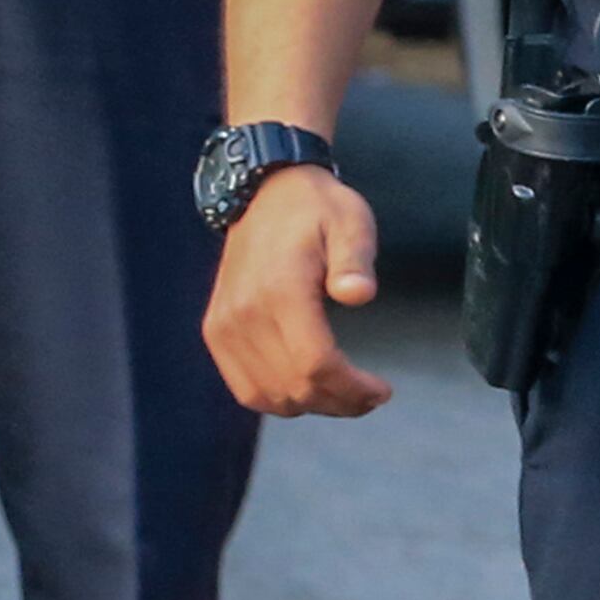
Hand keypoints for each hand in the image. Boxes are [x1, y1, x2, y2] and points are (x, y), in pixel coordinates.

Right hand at [201, 164, 393, 417]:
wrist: (264, 194)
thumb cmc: (316, 209)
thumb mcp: (350, 221)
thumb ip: (355, 259)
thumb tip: (359, 295)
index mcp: (280, 290)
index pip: (315, 364)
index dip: (351, 388)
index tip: (382, 391)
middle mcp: (244, 315)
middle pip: (294, 387)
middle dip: (339, 403)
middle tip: (372, 398)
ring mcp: (224, 327)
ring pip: (266, 396)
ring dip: (311, 406)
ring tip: (346, 396)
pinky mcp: (216, 332)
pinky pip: (244, 387)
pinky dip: (278, 398)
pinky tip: (310, 390)